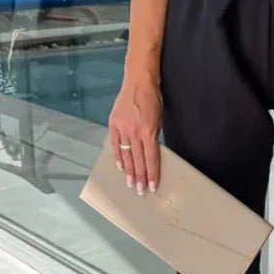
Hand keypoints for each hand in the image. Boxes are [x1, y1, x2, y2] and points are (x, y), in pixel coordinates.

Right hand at [108, 74, 162, 193]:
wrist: (139, 81)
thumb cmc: (153, 99)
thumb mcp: (159, 119)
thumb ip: (154, 137)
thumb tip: (151, 154)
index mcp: (149, 131)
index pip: (151, 158)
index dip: (152, 174)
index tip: (152, 186)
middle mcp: (135, 132)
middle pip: (138, 160)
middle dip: (140, 177)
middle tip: (140, 191)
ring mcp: (122, 128)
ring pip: (126, 155)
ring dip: (129, 171)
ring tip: (130, 184)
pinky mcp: (113, 124)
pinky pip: (115, 144)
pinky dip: (118, 157)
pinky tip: (121, 167)